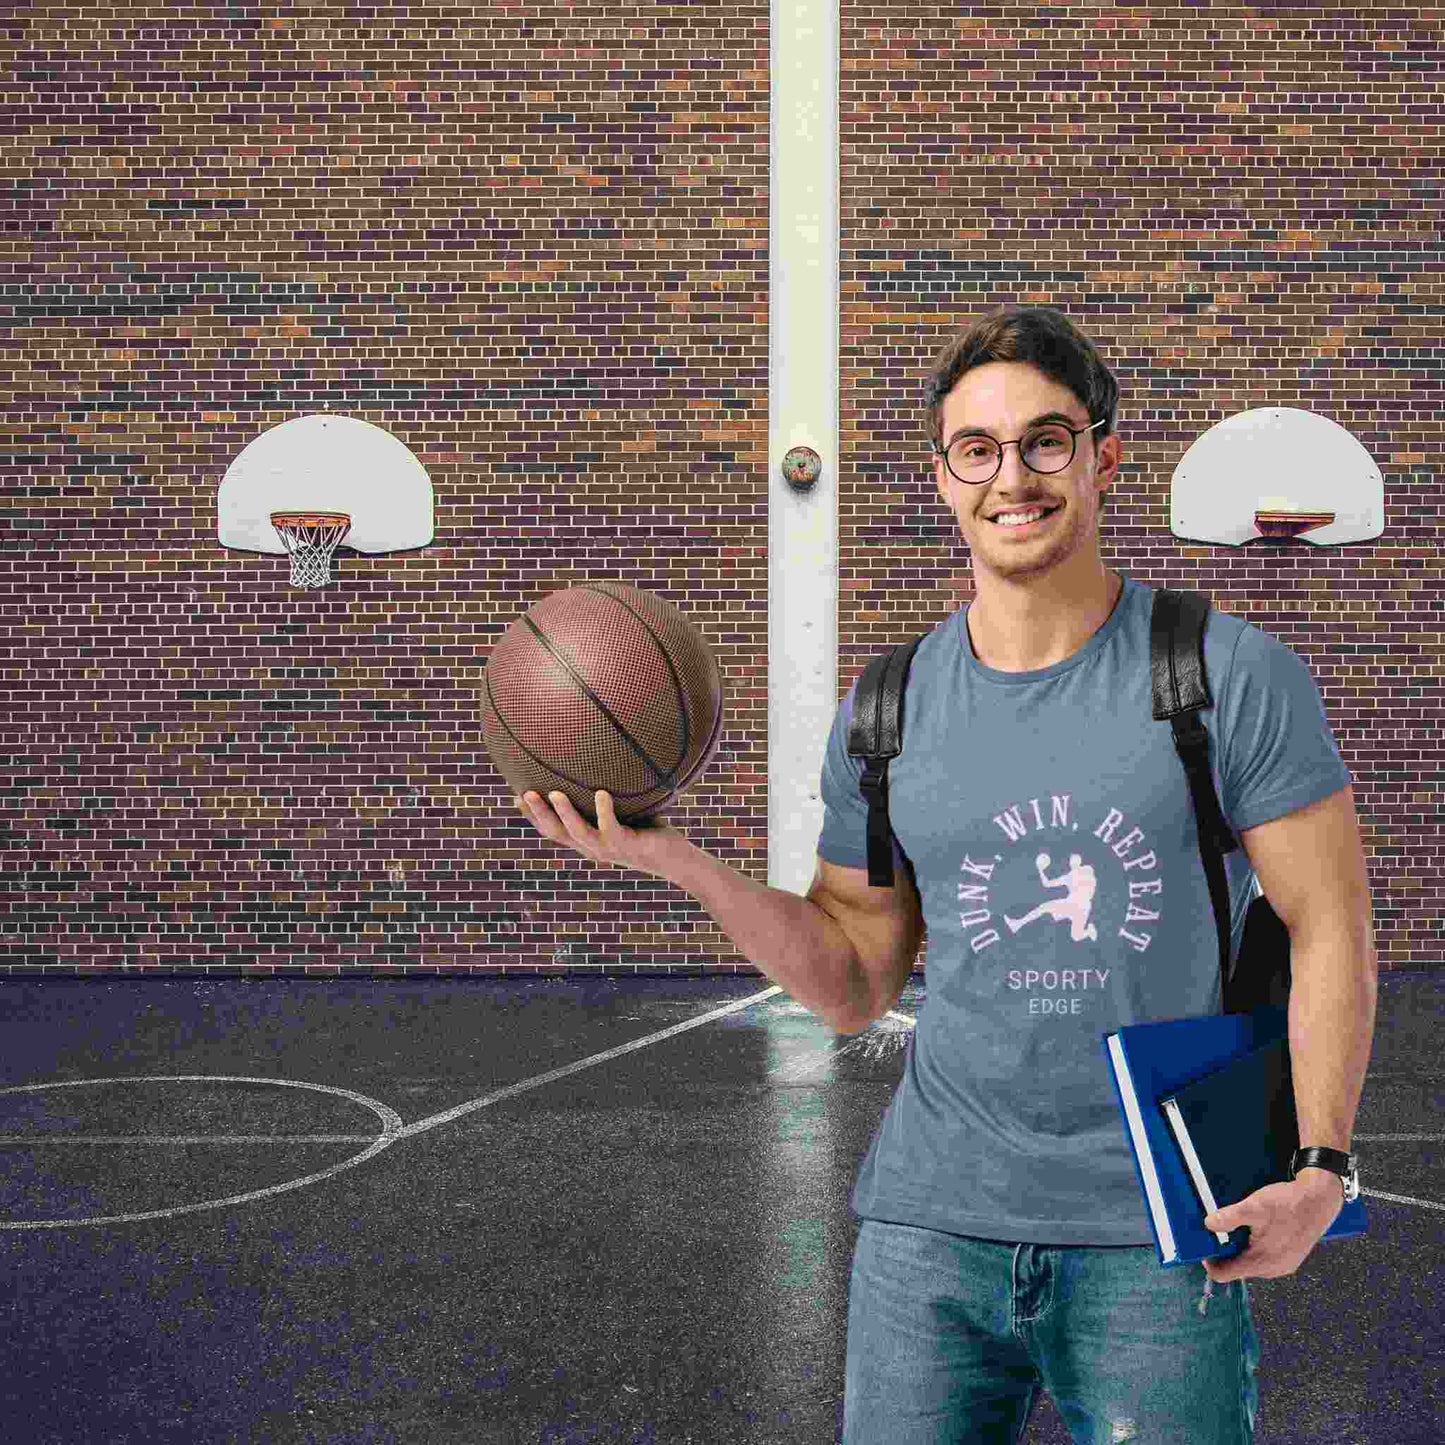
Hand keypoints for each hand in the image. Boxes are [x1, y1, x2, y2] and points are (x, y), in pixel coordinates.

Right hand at [517, 789, 691, 883]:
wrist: (676, 859)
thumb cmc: (651, 832)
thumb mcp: (626, 812)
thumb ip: (611, 795)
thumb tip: (604, 761)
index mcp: (588, 841)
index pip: (553, 831)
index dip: (532, 817)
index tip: (514, 797)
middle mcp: (593, 848)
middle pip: (557, 834)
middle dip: (538, 815)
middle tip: (523, 793)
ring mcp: (609, 849)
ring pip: (578, 833)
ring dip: (564, 812)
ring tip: (552, 792)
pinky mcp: (627, 846)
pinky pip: (612, 827)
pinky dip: (604, 810)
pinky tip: (602, 792)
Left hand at [1201, 1172, 1343, 1282]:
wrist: (1319, 1200)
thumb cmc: (1288, 1204)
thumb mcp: (1254, 1206)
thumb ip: (1229, 1218)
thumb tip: (1209, 1225)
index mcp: (1262, 1261)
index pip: (1224, 1274)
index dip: (1209, 1261)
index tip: (1204, 1244)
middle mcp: (1272, 1269)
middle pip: (1237, 1268)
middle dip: (1225, 1252)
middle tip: (1220, 1230)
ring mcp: (1283, 1265)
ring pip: (1251, 1263)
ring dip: (1240, 1248)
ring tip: (1239, 1227)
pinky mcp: (1290, 1258)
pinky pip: (1264, 1258)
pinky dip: (1255, 1247)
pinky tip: (1256, 1229)